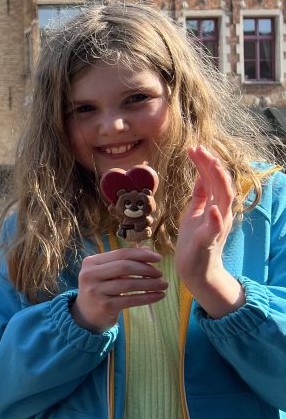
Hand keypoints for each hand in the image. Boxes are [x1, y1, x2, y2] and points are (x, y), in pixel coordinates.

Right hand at [71, 248, 167, 331]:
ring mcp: (95, 291)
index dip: (141, 254)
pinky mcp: (104, 306)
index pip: (120, 254)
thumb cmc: (100, 289)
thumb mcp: (107, 273)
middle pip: (124, 267)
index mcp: (91, 262)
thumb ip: (124, 260)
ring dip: (150, 284)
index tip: (159, 258)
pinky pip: (131, 300)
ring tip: (163, 285)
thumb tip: (148, 250)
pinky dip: (148, 297)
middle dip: (146, 269)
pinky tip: (159, 296)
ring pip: (129, 284)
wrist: (86, 314)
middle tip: (160, 274)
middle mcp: (90, 275)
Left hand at [175, 145, 244, 317]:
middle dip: (211, 165)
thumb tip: (202, 173)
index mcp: (215, 205)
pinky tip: (211, 208)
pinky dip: (215, 218)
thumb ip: (201, 193)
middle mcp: (220, 213)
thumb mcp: (195, 211)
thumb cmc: (195, 240)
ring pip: (224, 200)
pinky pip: (216, 228)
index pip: (213, 179)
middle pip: (221, 184)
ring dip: (219, 182)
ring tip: (211, 164)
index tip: (194, 148)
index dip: (205, 163)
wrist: (196, 270)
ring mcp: (217, 227)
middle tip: (200, 149)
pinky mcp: (209, 241)